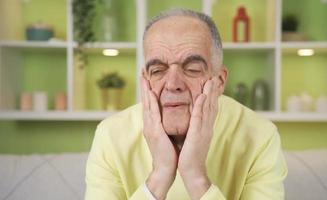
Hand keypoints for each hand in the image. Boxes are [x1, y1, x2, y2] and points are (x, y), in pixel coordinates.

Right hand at [141, 76, 177, 199]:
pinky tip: (151, 94)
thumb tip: (170, 117)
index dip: (148, 92)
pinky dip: (152, 103)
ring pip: (147, 106)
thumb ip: (165, 126)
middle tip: (142, 73)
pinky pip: (153, 114)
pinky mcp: (155, 132)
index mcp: (153, 125)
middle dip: (144, 88)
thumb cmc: (168, 153)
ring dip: (146, 91)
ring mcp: (150, 128)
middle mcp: (149, 125)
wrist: (165, 169)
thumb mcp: (166, 136)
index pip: (150, 105)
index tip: (147, 80)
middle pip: (146, 102)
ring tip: (144, 79)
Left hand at [178, 77, 219, 199]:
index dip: (212, 95)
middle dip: (213, 91)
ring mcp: (203, 131)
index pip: (210, 108)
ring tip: (210, 81)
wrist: (192, 171)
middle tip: (214, 77)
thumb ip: (197, 127)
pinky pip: (199, 118)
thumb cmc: (191, 155)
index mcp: (205, 128)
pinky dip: (201, 107)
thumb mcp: (196, 138)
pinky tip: (202, 97)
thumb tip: (196, 119)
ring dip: (209, 94)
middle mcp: (207, 127)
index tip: (212, 83)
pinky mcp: (197, 135)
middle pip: (212, 105)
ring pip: (207, 109)